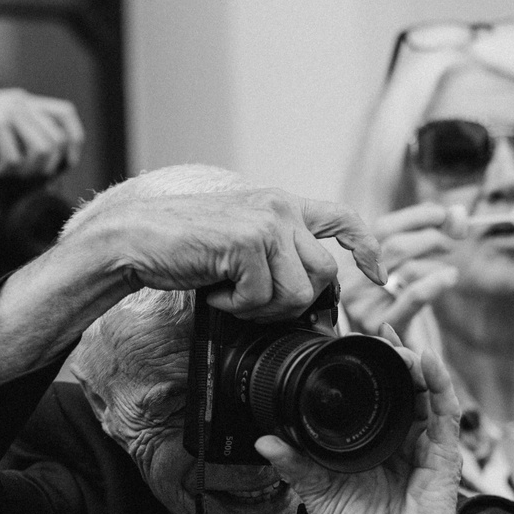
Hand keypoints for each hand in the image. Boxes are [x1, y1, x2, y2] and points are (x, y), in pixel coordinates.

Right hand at [0, 88, 85, 178]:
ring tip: (7, 172)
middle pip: (56, 141)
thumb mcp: (0, 119)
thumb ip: (23, 130)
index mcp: (26, 100)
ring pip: (41, 151)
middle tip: (24, 174)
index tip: (66, 162)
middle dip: (45, 167)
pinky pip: (14, 160)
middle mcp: (21, 103)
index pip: (66, 113)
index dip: (74, 140)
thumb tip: (49, 163)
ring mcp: (9, 113)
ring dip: (26, 171)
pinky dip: (2, 172)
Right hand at [78, 184, 380, 320]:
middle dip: (292, 304)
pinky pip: (263, 298)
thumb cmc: (182, 246)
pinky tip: (214, 290)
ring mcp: (267, 222)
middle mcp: (281, 208)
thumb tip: (307, 292)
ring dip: (261, 308)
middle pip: (322, 275)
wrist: (137, 238)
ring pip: (297, 293)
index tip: (377, 273)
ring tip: (228, 294)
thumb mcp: (239, 239)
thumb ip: (275, 250)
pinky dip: (235, 307)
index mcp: (281, 204)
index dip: (365, 247)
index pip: (341, 218)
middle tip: (251, 304)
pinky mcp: (248, 242)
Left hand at [259, 338, 471, 513]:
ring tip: (395, 338)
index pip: (377, 397)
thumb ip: (296, 465)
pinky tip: (424, 361)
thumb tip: (265, 440)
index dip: (370, 369)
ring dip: (413, 360)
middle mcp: (404, 441)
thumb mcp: (321, 495)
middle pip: (404, 386)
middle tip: (375, 330)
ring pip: (426, 390)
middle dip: (394, 354)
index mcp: (377, 447)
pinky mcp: (442, 455)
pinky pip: (445, 411)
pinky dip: (437, 382)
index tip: (352, 342)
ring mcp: (426, 445)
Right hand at [340, 203, 459, 332]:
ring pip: (408, 268)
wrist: (397, 354)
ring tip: (450, 269)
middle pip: (397, 245)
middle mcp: (353, 282)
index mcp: (355, 262)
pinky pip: (414, 295)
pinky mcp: (381, 326)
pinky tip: (449, 278)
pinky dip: (437, 282)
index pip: (383, 227)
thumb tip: (457, 214)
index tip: (442, 214)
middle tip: (452, 243)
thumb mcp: (411, 268)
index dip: (416, 216)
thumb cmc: (403, 308)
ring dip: (437, 262)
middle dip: (432, 237)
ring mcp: (364, 305)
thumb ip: (432, 236)